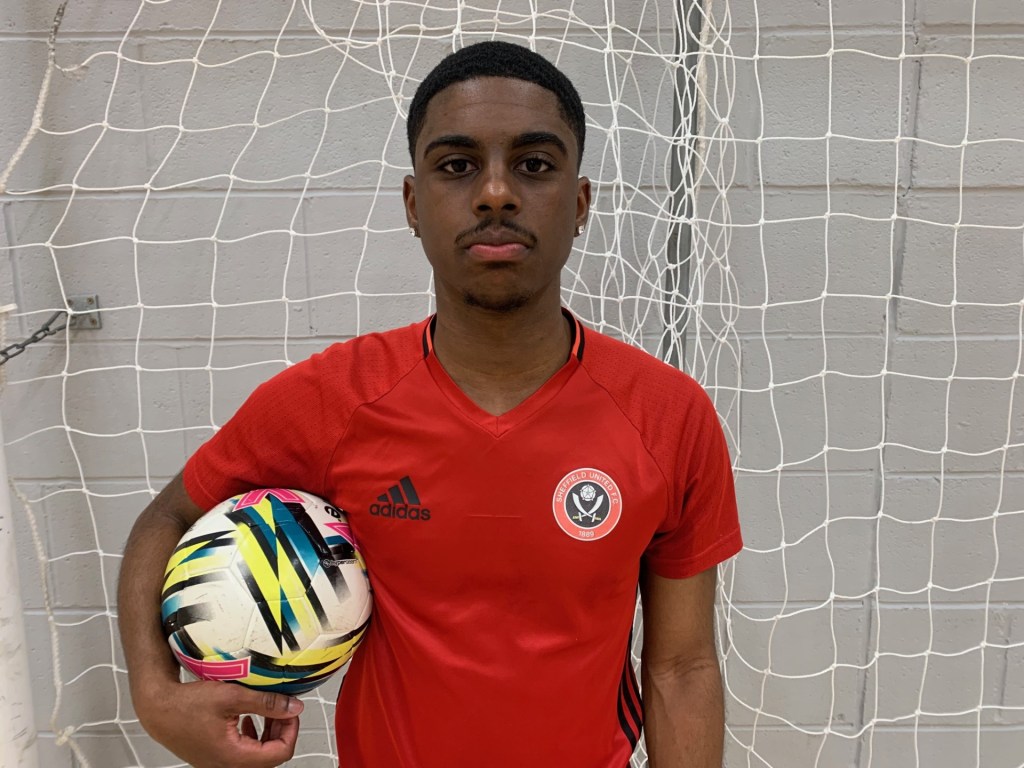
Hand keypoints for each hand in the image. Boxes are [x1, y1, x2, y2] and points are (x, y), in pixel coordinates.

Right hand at [137, 679, 302, 767]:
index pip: (280, 753)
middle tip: (281, 708)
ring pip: (257, 755)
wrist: (157, 708)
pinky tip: (247, 719)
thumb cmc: (185, 705)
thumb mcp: (232, 697)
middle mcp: (227, 766)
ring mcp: (220, 763)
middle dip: (280, 731)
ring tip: (267, 711)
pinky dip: (252, 736)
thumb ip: (266, 703)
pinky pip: (243, 752)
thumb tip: (293, 708)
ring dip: (268, 733)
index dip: (291, 730)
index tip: (291, 711)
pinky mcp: (214, 756)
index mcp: (234, 756)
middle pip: (270, 757)